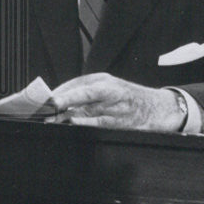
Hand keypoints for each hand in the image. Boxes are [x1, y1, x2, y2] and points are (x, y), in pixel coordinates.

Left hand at [48, 72, 183, 130]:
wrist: (158, 108)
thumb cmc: (128, 98)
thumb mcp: (109, 87)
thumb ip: (85, 92)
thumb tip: (59, 99)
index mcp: (104, 80)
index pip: (77, 84)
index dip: (60, 91)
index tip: (45, 97)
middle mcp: (110, 91)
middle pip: (82, 94)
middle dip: (64, 99)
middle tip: (47, 104)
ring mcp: (116, 106)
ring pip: (89, 109)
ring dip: (68, 114)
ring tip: (51, 118)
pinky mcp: (121, 121)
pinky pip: (100, 122)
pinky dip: (86, 122)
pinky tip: (73, 122)